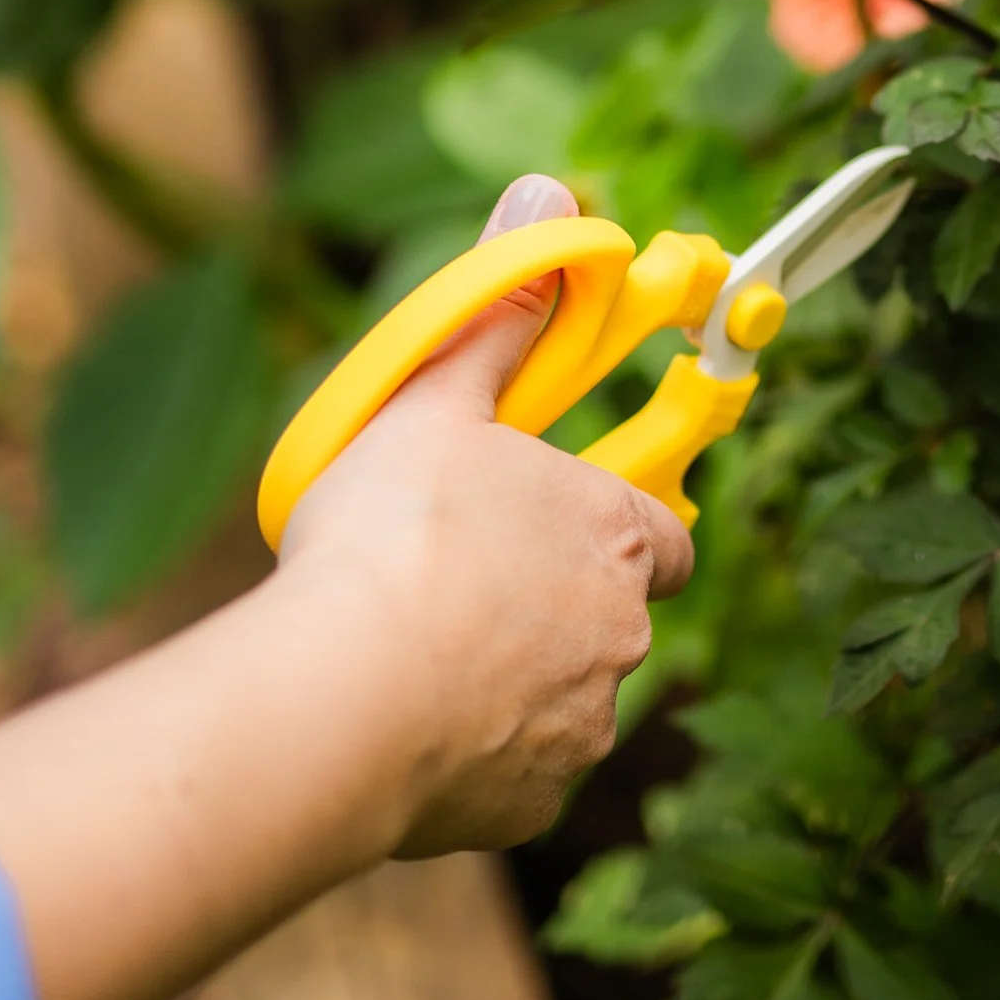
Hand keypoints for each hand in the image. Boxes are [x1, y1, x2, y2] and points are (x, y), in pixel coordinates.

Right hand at [278, 172, 693, 852]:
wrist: (334, 704)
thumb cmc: (390, 541)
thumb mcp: (435, 402)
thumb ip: (499, 310)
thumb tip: (550, 193)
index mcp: (615, 535)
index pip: (666, 534)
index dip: (619, 526)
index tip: (557, 524)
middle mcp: (623, 636)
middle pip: (608, 618)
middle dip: (547, 605)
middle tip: (454, 589)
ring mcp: (580, 728)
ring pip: (559, 699)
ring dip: (507, 682)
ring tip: (411, 657)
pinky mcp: (528, 805)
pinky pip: (510, 774)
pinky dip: (470, 755)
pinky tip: (400, 726)